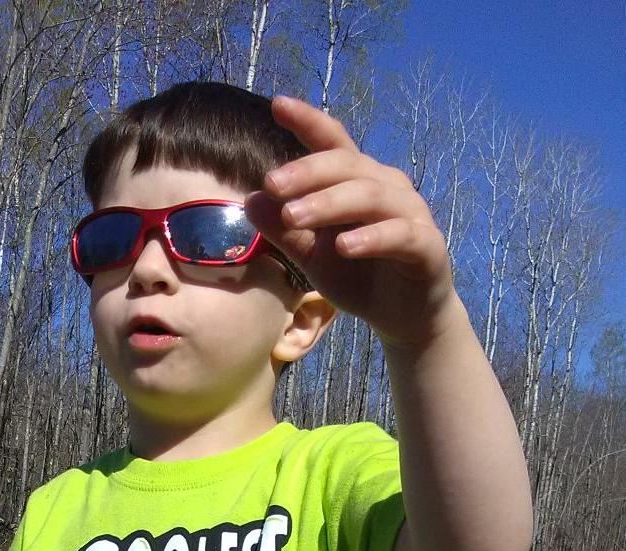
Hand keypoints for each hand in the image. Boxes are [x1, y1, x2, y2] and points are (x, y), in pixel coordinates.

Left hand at [244, 95, 461, 347]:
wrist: (404, 318)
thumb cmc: (359, 279)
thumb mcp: (313, 256)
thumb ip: (285, 230)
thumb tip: (251, 200)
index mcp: (358, 182)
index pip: (334, 143)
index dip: (309, 121)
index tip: (278, 105)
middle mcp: (387, 188)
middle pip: (348, 165)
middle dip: (308, 172)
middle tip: (272, 185)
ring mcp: (412, 215)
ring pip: (371, 196)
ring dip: (330, 203)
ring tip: (296, 216)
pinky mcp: (428, 247)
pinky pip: (401, 235)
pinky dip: (372, 238)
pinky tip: (346, 246)